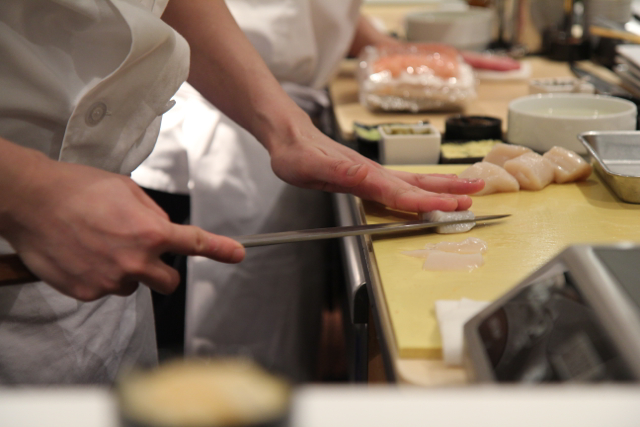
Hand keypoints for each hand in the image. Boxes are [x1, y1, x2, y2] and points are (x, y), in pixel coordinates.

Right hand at [0, 150, 244, 300]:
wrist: (31, 201)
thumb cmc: (77, 189)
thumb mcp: (126, 190)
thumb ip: (153, 214)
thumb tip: (163, 229)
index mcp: (150, 231)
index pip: (195, 244)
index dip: (221, 250)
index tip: (237, 254)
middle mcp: (135, 261)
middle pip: (169, 282)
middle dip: (162, 271)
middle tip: (142, 254)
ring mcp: (111, 280)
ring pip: (133, 286)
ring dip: (126, 272)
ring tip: (99, 246)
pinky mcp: (87, 292)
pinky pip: (105, 289)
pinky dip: (99, 276)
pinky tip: (83, 255)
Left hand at [267, 115, 483, 212]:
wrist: (291, 137)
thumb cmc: (296, 154)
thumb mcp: (309, 165)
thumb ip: (338, 170)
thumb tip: (365, 175)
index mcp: (362, 175)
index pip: (398, 193)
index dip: (423, 202)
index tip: (447, 208)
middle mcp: (373, 173)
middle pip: (415, 185)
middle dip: (446, 193)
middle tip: (474, 198)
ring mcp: (373, 173)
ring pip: (414, 182)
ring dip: (442, 188)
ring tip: (468, 190)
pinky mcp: (369, 174)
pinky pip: (403, 183)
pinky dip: (425, 187)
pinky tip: (435, 190)